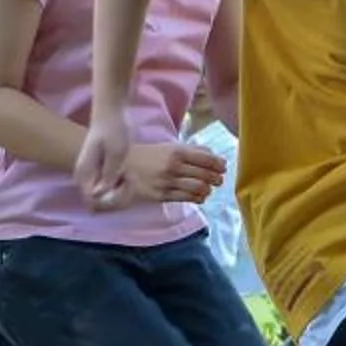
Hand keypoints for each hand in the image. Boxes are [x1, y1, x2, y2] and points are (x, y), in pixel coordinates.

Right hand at [74, 109, 133, 205]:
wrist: (111, 112)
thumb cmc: (113, 129)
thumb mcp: (116, 152)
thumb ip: (108, 174)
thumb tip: (99, 195)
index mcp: (84, 173)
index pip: (93, 201)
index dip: (111, 199)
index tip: (123, 181)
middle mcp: (85, 179)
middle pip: (99, 203)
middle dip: (118, 196)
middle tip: (130, 177)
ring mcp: (92, 177)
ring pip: (105, 198)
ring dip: (121, 192)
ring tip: (129, 174)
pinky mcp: (100, 174)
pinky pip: (109, 190)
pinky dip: (120, 187)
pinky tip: (127, 173)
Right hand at [104, 139, 227, 208]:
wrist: (121, 167)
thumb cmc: (148, 155)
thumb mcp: (169, 147)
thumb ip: (191, 150)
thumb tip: (212, 155)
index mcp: (176, 151)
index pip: (206, 159)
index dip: (219, 165)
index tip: (223, 167)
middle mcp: (173, 166)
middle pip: (205, 175)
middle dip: (216, 179)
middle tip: (219, 180)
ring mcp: (167, 182)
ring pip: (198, 188)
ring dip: (208, 189)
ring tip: (209, 188)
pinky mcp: (161, 195)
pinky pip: (186, 198)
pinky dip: (198, 198)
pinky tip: (200, 196)